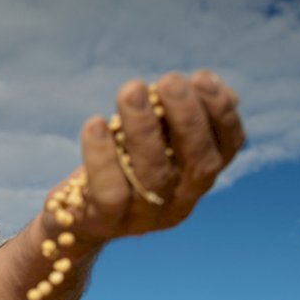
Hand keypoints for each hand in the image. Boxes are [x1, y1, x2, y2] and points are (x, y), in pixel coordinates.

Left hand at [56, 70, 243, 244]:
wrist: (72, 215)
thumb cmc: (119, 165)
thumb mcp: (153, 139)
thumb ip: (179, 117)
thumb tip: (217, 87)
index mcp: (198, 179)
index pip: (226, 148)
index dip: (221, 113)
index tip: (203, 78)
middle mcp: (179, 203)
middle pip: (197, 163)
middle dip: (187, 117)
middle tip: (170, 81)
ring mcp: (144, 217)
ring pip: (153, 174)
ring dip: (144, 127)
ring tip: (131, 90)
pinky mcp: (107, 221)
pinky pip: (110, 189)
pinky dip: (102, 154)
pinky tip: (95, 123)